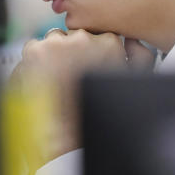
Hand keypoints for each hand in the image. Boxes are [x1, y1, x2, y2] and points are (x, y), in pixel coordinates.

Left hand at [8, 30, 152, 169]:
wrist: (65, 138)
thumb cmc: (99, 114)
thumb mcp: (131, 84)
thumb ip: (140, 57)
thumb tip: (133, 40)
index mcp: (110, 43)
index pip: (100, 35)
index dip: (94, 52)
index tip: (91, 66)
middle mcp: (83, 38)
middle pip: (76, 36)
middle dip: (75, 52)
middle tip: (73, 77)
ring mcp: (56, 43)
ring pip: (54, 40)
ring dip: (54, 55)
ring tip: (57, 81)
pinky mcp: (34, 50)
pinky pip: (34, 48)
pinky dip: (35, 62)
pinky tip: (43, 81)